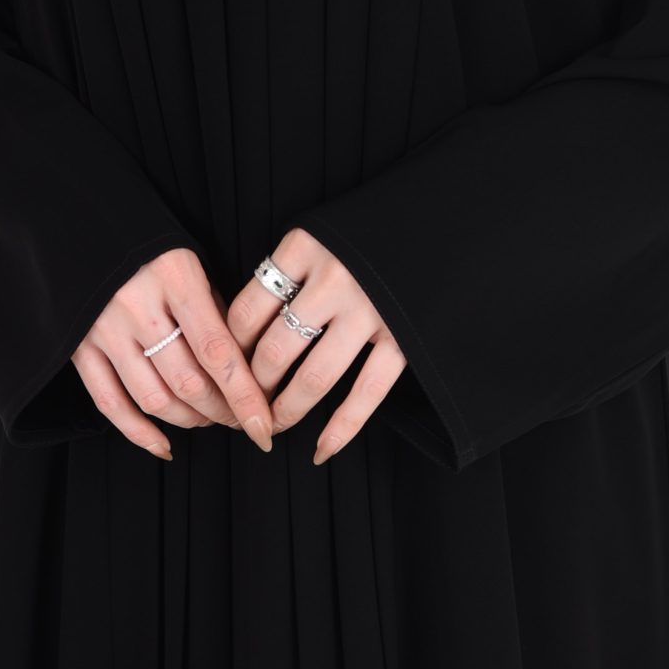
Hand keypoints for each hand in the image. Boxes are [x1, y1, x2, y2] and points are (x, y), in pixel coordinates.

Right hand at [73, 246, 274, 460]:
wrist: (78, 224)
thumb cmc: (148, 245)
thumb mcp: (191, 262)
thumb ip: (215, 311)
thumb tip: (242, 369)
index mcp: (175, 278)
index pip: (218, 353)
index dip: (245, 397)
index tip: (265, 425)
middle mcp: (137, 306)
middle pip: (189, 383)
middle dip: (222, 412)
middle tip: (242, 419)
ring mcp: (103, 330)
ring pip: (155, 400)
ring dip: (190, 421)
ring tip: (208, 419)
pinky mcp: (78, 348)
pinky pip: (109, 404)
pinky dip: (139, 433)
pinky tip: (164, 445)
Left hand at [226, 228, 406, 461]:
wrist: (445, 219)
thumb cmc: (369, 231)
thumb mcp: (320, 233)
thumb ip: (287, 272)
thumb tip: (241, 332)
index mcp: (303, 248)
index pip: (245, 313)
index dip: (227, 351)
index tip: (224, 372)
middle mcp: (333, 280)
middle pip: (273, 350)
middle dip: (252, 389)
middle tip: (244, 406)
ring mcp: (370, 310)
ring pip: (313, 378)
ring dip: (287, 410)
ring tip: (273, 425)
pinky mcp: (404, 336)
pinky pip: (367, 392)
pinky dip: (342, 427)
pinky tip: (322, 449)